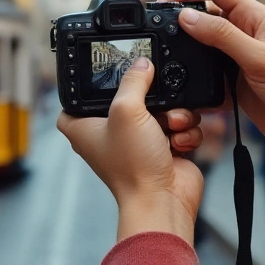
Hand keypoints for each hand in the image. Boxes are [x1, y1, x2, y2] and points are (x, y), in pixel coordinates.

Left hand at [57, 57, 204, 242]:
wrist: (163, 200)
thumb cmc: (133, 166)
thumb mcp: (126, 111)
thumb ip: (133, 80)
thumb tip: (142, 63)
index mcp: (82, 124)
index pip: (82, 89)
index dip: (97, 79)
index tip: (112, 69)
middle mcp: (107, 131)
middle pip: (129, 94)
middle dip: (150, 98)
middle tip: (154, 103)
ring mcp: (136, 139)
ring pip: (159, 106)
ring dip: (172, 115)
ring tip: (170, 127)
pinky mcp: (161, 146)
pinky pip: (177, 124)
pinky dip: (183, 131)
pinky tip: (178, 144)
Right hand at [163, 0, 264, 161]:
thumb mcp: (259, 58)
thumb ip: (221, 36)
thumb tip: (186, 17)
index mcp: (253, 17)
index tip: (165, 1)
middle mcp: (243, 33)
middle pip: (202, 14)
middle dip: (179, 19)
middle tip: (158, 32)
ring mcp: (236, 58)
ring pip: (199, 45)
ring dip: (184, 51)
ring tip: (167, 60)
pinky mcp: (232, 82)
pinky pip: (203, 74)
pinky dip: (192, 79)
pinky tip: (185, 86)